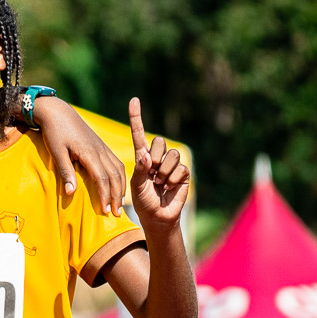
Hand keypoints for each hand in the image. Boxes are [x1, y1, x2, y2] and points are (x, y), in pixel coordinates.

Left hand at [34, 95, 127, 215]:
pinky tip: (117, 185)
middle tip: (116, 213)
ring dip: (121, 187)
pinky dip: (120, 176)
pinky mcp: (101, 146)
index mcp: (90, 153)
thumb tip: (71, 193)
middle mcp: (100, 150)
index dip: (105, 196)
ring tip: (119, 203)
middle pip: (115, 176)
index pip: (102, 179)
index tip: (104, 211)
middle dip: (116, 196)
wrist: (58, 112)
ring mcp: (103, 147)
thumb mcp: (56, 152)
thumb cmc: (54, 132)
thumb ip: (65, 172)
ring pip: (119, 169)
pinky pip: (116, 162)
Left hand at [128, 97, 188, 231]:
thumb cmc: (143, 201)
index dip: (136, 118)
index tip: (134, 100)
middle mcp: (157, 157)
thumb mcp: (136, 186)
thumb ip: (141, 170)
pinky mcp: (182, 173)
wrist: (158, 217)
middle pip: (159, 142)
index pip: (139, 135)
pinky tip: (169, 188)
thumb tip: (146, 156)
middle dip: (155, 157)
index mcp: (142, 158)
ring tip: (160, 184)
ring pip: (172, 154)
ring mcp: (171, 164)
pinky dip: (173, 179)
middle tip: (152, 174)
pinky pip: (180, 168)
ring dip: (164, 172)